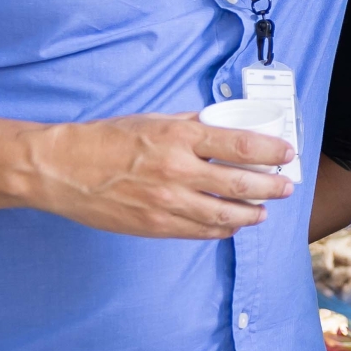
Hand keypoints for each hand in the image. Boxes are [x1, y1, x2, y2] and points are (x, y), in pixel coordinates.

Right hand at [18, 113, 296, 239]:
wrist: (63, 169)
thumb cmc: (107, 140)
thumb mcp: (153, 120)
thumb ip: (191, 125)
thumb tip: (225, 127)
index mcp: (179, 137)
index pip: (241, 145)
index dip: (271, 152)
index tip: (287, 154)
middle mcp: (177, 170)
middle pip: (241, 184)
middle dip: (271, 187)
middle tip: (285, 187)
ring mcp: (167, 202)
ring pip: (225, 214)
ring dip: (252, 214)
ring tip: (263, 211)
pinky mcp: (156, 226)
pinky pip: (200, 231)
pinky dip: (222, 228)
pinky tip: (232, 225)